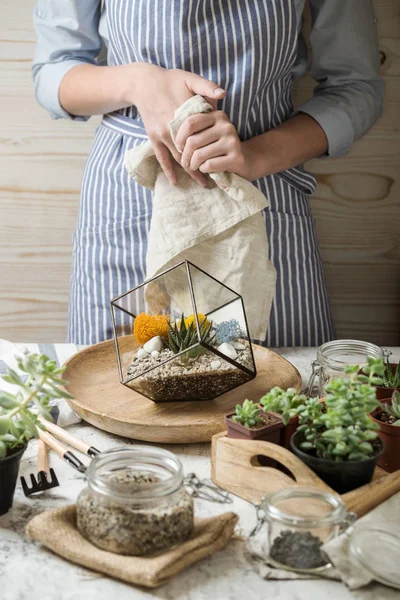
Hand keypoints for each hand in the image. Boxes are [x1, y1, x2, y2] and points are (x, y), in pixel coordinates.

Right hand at [131, 64, 225, 185]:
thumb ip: (207, 86)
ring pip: (179, 157)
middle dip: (204, 165)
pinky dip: (168, 170)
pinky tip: (175, 182)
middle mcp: (174, 128)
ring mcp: (162, 135)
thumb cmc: (170, 80)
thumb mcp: (190, 79)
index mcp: (186, 115)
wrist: (143, 83)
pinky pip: (161, 157)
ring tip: (202, 182)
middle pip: (192, 152)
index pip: (203, 137)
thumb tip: (223, 95)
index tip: (225, 160)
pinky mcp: (153, 138)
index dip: (214, 150)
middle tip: (217, 179)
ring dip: (190, 171)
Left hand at [175, 111, 254, 179]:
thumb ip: (195, 128)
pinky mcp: (236, 157)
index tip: (179, 147)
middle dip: (184, 155)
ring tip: (194, 166)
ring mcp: (232, 141)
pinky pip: (209, 165)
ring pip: (199, 155)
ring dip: (192, 164)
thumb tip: (172, 131)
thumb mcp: (208, 133)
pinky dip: (204, 169)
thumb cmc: (219, 147)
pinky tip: (206, 169)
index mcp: (217, 116)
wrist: (245, 160)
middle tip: (185, 162)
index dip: (179, 137)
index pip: (190, 122)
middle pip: (192, 141)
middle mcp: (226, 126)